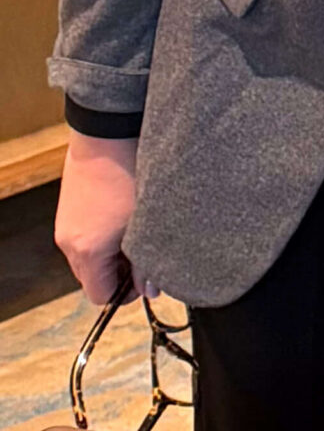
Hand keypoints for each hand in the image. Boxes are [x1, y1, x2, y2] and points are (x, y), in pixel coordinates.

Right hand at [53, 134, 141, 307]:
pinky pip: (82, 239)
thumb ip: (148, 261)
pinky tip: (121, 219)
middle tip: (143, 253)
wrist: (107, 135)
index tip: (145, 277)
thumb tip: (151, 289)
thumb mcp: (146, 224)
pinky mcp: (67, 211)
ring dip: (110, 255)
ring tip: (133, 233)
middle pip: (92, 279)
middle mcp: (69, 243)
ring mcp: (65, 226)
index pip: (100, 295)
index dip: (125, 293)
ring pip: (88, 259)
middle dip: (117, 274)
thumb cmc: (130, 176)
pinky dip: (100, 238)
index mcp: (87, 251)